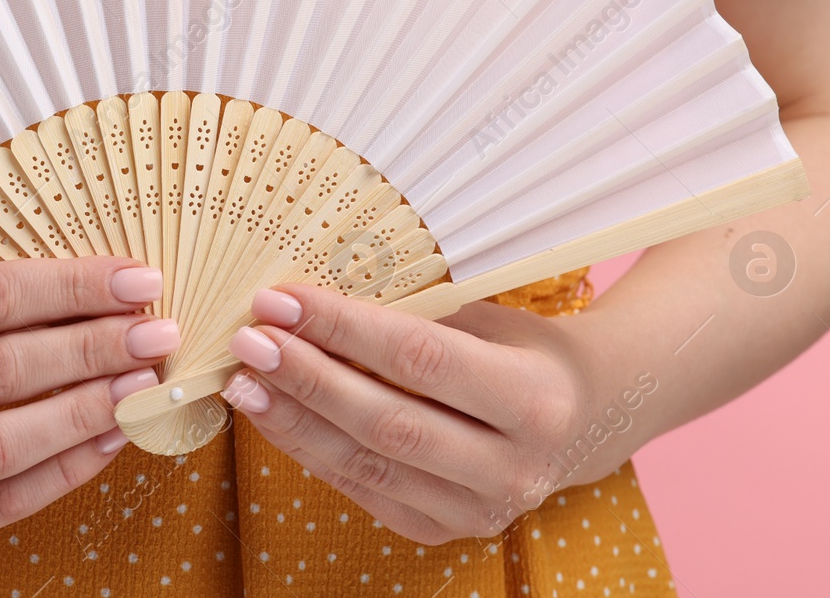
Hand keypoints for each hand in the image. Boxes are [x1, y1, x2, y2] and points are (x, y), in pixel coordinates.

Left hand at [219, 285, 637, 544]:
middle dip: (307, 378)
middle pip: (387, 421)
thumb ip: (413, 313)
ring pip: (368, 466)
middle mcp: (516, 466)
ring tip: (244, 383)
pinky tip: (276, 418)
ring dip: (295, 422)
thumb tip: (312, 297)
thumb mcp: (488, 316)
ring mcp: (482, 510)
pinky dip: (313, 452)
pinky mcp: (447, 531)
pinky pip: (366, 492)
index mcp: (535, 398)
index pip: (418, 359)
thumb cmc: (525, 348)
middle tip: (249, 341)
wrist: (585, 417)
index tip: (280, 299)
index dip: (342, 328)